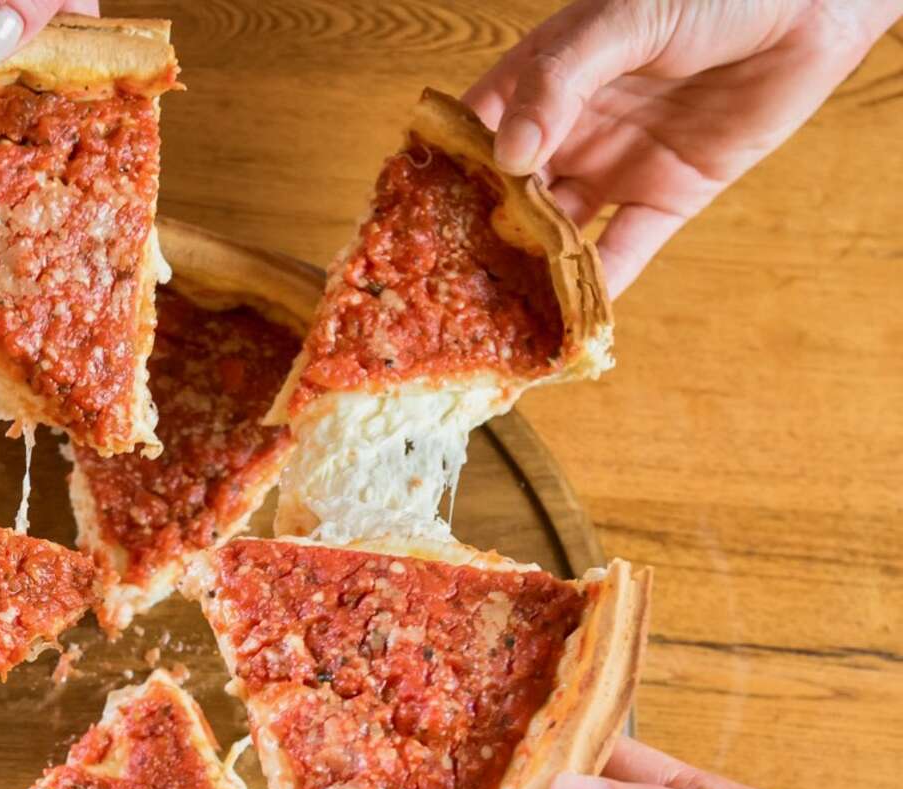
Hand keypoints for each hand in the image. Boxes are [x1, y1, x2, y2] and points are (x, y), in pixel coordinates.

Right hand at [464, 0, 899, 296]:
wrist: (816, 3)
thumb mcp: (622, 20)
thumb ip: (559, 82)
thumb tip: (508, 157)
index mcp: (542, 79)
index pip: (472, 134)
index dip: (436, 175)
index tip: (404, 221)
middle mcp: (569, 129)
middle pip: (505, 196)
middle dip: (475, 241)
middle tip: (444, 290)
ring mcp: (613, 166)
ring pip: (555, 233)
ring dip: (528, 274)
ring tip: (495, 319)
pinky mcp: (665, 197)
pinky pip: (622, 252)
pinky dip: (597, 290)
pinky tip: (568, 323)